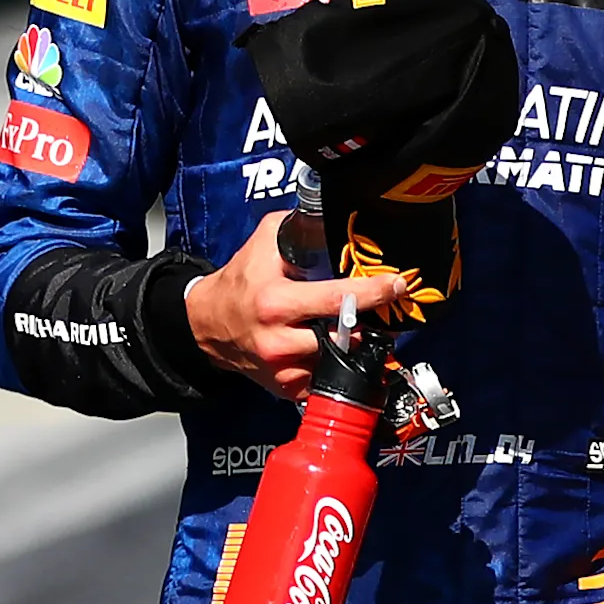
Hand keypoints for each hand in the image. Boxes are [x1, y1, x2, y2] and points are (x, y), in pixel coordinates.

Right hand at [182, 211, 413, 399]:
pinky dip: (337, 366)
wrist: (206, 323)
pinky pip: (325, 380)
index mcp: (277, 303)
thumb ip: (299, 226)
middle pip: (345, 338)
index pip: (337, 300)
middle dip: (371, 326)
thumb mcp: (264, 243)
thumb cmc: (239, 282)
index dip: (373, 293)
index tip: (398, 285)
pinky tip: (339, 350)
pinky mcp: (284, 387)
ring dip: (355, 347)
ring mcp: (282, 369)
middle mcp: (279, 340)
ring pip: (339, 362)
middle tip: (387, 313)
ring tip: (361, 329)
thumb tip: (334, 216)